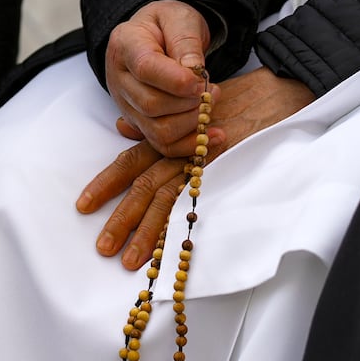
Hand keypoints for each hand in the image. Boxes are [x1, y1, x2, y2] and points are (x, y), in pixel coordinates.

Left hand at [77, 68, 315, 268]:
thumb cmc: (239, 105)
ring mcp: (202, 166)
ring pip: (165, 201)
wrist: (275, 99)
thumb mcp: (192, 109)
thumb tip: (122, 129)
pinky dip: (179, 229)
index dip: (106, 184)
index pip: (130, 162)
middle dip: (120, 219)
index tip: (84, 206)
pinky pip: (195, 207)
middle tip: (102, 247)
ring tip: (129, 261)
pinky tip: (165, 252)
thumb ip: (158, 124)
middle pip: (142, 187)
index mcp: (170, 138)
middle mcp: (180, 152)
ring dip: (145, 233)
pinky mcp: (222, 176)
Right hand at [105, 0, 218, 155]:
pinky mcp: (140, 123)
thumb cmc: (168, 26)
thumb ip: (186, 41)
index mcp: (125, 44)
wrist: (159, 38)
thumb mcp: (180, 19)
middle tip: (211, 91)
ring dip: (192, 123)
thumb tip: (193, 70)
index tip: (201, 82)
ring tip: (208, 104)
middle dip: (189, 103)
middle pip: (151, 104)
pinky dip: (190, 144)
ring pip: (157, 130)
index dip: (178, 81)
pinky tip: (212, 135)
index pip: (146, 68)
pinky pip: (163, 145)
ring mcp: (127, 104)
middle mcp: (120, 77)